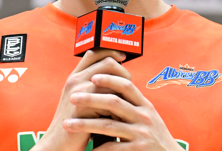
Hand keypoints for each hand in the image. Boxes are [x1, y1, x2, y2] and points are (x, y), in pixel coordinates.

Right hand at [33, 49, 130, 150]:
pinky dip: (118, 103)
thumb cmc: (76, 123)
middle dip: (123, 71)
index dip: (110, 51)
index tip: (122, 57)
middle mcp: (75, 79)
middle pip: (106, 62)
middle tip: (129, 82)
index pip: (94, 52)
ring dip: (122, 88)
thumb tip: (119, 79)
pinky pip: (108, 97)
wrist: (59, 143)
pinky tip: (119, 112)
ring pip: (110, 79)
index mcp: (75, 76)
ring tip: (126, 99)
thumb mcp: (84, 100)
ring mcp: (78, 91)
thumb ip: (96, 87)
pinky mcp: (83, 105)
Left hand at [62, 73, 183, 150]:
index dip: (109, 79)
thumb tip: (111, 84)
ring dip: (85, 124)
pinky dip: (97, 148)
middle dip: (90, 99)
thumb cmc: (153, 138)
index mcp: (146, 106)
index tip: (92, 77)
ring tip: (68, 124)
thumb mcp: (148, 118)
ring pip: (108, 126)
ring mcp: (142, 135)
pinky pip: (112, 148)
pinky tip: (86, 149)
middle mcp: (145, 118)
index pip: (127, 86)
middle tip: (72, 97)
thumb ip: (132, 105)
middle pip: (114, 102)